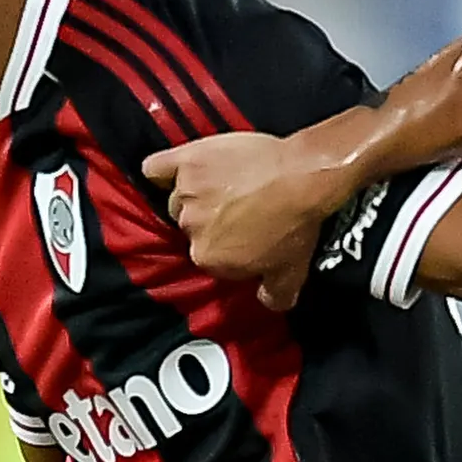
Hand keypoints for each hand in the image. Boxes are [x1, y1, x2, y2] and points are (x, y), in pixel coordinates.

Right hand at [142, 132, 347, 311]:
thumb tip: (267, 302)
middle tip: (237, 207)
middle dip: (209, 219)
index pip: (207, 254)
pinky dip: (160, 171)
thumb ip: (275, 296)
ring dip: (194, 193)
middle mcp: (192, 227)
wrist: (304, 176)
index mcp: (209, 258)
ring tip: (221, 184)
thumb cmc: (297, 222)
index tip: (241, 234)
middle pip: (190, 224)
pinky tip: (174, 171)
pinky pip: (157, 169)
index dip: (224, 244)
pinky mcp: (188, 160)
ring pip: (178, 197)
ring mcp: (188, 191)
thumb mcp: (293, 273)